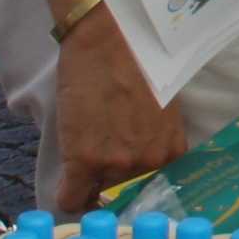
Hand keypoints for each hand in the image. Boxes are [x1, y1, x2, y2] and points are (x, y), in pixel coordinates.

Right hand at [47, 7, 188, 212]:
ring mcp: (118, 164)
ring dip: (89, 183)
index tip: (126, 185)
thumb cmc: (137, 64)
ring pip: (97, 195)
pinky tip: (66, 185)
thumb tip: (143, 164)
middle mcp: (150, 162)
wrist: (108, 39)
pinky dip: (66, 195)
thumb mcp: (162, 108)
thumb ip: (156, 140)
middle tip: (101, 160)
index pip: (153, 192)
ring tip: (85, 154)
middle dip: (113, 183)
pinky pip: (70, 198)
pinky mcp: (84, 160)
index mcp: (172, 151)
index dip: (137, 188)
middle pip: (124, 195)